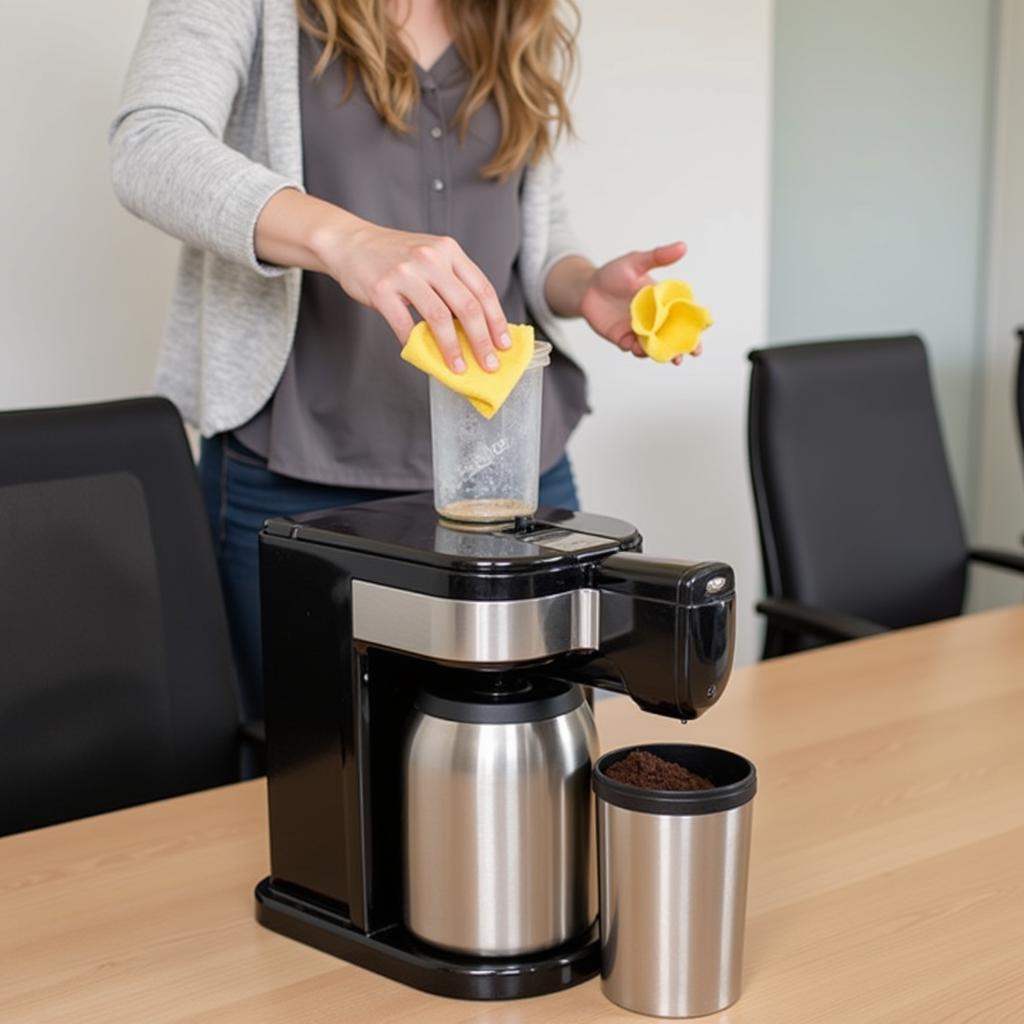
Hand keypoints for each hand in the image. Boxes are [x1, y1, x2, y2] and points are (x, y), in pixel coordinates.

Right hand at [325, 224, 510, 373]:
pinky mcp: (382, 289)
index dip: (496, 320)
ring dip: (452, 348)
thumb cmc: (395, 256)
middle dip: (482, 340)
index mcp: (449, 251)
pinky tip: (423, 355)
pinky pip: (404, 324)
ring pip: (439, 317)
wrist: (350, 243)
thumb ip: (453, 282)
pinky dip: (415, 343)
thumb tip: (478, 325)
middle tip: (489, 363)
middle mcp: (431, 258)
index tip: (503, 344)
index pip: (482, 289)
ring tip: (459, 367)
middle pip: (467, 305)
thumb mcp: (431, 256)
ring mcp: (405, 272)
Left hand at [580, 242, 699, 363]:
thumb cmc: (614, 273)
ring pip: (656, 346)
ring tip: (670, 357)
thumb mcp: (636, 261)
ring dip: (664, 353)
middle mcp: (654, 319)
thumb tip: (682, 246)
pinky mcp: (623, 338)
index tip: (704, 329)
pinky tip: (640, 349)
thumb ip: (658, 256)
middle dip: (685, 346)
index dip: (696, 323)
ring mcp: (640, 331)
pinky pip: (634, 348)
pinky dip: (639, 351)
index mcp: (663, 301)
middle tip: (692, 353)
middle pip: (674, 335)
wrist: (587, 288)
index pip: (684, 314)